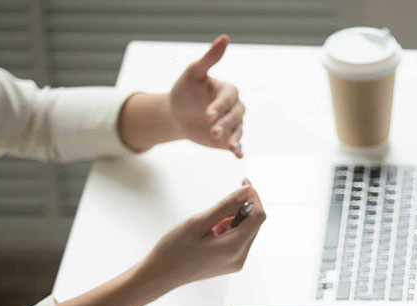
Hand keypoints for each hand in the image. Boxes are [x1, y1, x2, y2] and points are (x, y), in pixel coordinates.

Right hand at [137, 179, 266, 294]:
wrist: (161, 275)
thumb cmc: (174, 249)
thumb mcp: (198, 222)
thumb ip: (225, 206)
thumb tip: (247, 192)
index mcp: (233, 248)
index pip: (258, 217)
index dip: (253, 197)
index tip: (243, 183)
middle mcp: (240, 258)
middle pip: (254, 224)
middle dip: (243, 208)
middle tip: (221, 202)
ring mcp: (236, 263)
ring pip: (247, 232)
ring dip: (234, 219)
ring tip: (209, 223)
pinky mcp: (231, 263)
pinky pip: (239, 241)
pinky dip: (230, 230)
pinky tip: (211, 232)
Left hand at [169, 35, 244, 157]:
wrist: (177, 115)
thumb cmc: (185, 91)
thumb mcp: (193, 73)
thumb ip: (210, 58)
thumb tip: (225, 38)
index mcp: (228, 91)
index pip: (228, 98)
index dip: (219, 106)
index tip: (208, 115)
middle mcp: (234, 108)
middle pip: (235, 116)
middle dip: (225, 124)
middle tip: (213, 131)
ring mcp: (233, 124)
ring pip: (238, 130)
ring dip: (234, 138)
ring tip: (229, 146)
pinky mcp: (229, 139)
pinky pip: (237, 144)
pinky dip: (238, 149)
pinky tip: (238, 155)